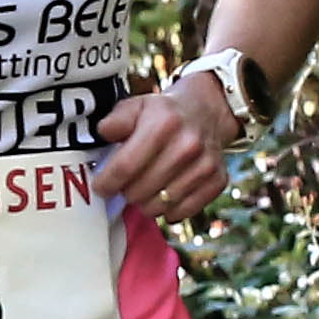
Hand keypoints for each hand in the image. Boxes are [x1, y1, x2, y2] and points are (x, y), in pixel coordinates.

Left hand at [92, 71, 239, 222]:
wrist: (206, 112)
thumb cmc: (164, 115)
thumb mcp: (136, 106)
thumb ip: (115, 120)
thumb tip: (103, 132)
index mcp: (163, 124)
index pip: (125, 166)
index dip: (107, 183)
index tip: (100, 187)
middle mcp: (187, 145)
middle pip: (140, 191)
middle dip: (125, 192)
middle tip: (125, 184)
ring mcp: (204, 164)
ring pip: (159, 206)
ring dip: (145, 203)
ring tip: (144, 188)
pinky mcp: (217, 180)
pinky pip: (183, 212)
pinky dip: (169, 210)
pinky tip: (163, 195)